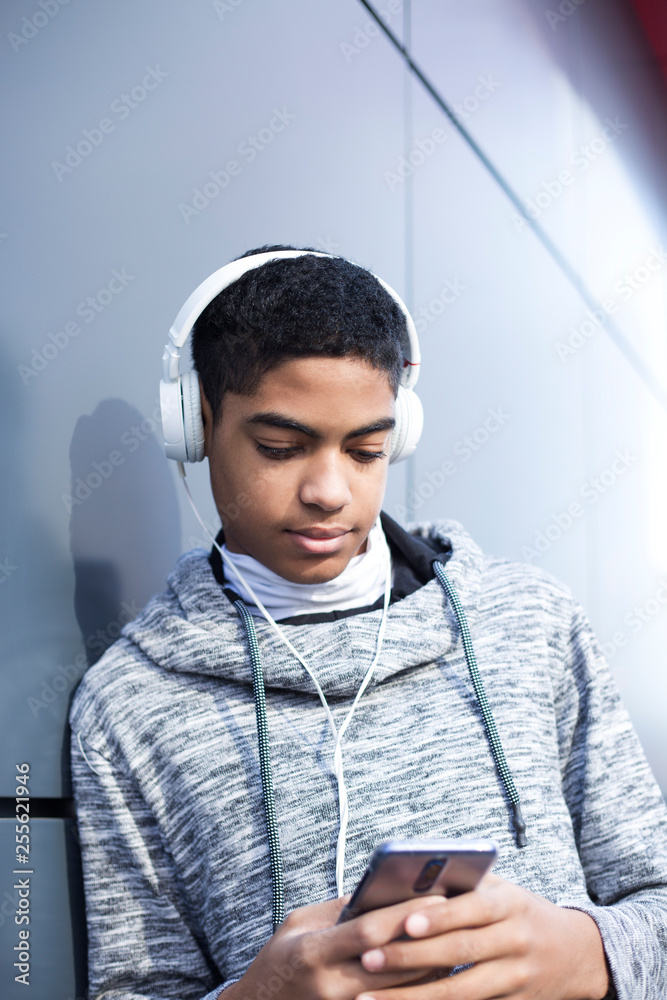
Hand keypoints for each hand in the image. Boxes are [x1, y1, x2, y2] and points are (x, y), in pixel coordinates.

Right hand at [223, 893, 457, 999]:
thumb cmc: (280, 958)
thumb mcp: (299, 924)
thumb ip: (340, 910)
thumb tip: (384, 890)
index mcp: (314, 951)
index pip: (369, 930)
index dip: (405, 914)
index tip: (437, 894)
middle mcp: (330, 985)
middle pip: (394, 965)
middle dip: (428, 941)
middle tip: (459, 918)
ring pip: (400, 991)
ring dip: (429, 968)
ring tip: (453, 943)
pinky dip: (413, 989)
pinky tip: (431, 973)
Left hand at [355, 873, 610, 999]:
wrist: (577, 953)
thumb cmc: (521, 912)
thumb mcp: (501, 890)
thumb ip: (463, 885)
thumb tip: (407, 881)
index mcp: (508, 904)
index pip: (470, 909)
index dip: (439, 917)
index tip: (405, 922)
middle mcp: (514, 941)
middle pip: (459, 952)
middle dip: (410, 957)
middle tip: (369, 959)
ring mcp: (514, 978)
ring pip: (459, 992)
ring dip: (412, 996)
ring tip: (371, 997)